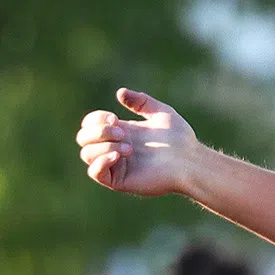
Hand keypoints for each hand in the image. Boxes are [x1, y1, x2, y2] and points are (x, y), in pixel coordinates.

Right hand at [77, 89, 200, 196]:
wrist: (191, 160)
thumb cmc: (180, 138)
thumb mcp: (161, 112)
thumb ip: (141, 101)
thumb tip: (120, 93)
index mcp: (121, 132)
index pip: (90, 124)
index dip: (95, 119)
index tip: (115, 118)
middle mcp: (114, 148)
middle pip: (83, 138)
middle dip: (98, 131)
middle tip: (122, 132)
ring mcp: (116, 165)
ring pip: (87, 154)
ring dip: (103, 145)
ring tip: (128, 147)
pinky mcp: (119, 181)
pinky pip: (95, 173)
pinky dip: (101, 161)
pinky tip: (118, 154)